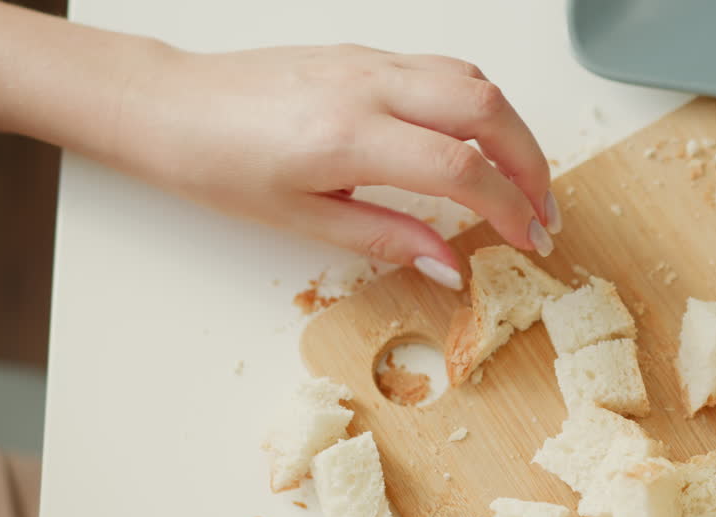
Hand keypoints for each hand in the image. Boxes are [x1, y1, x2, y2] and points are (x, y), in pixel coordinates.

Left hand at [117, 43, 558, 288]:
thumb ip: (387, 240)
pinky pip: (445, 66)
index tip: (529, 242)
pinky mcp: (365, 52)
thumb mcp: (301, 222)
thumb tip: (450, 266)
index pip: (461, 168)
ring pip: (473, 79)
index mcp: (347, 137)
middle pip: (487, 110)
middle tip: (544, 215)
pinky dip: (481, 103)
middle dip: (532, 165)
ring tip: (524, 182)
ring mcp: (369, 61)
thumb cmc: (220, 165)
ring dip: (514, 131)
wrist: (171, 107)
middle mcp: (367, 86)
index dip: (509, 208)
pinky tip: (482, 140)